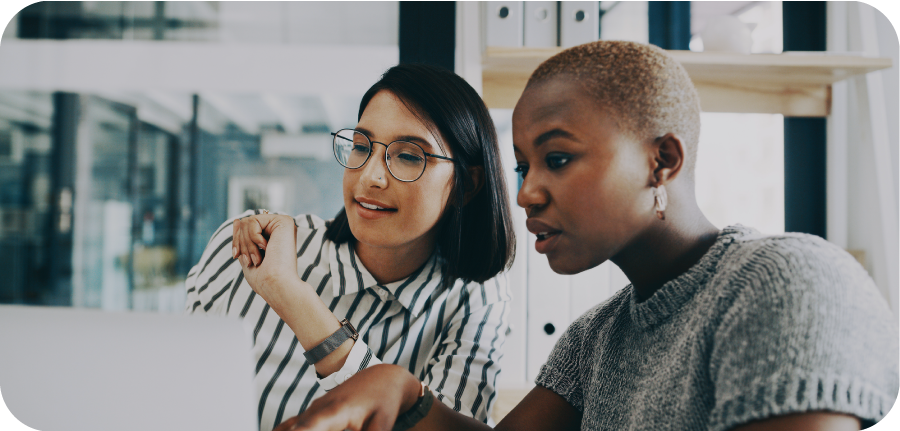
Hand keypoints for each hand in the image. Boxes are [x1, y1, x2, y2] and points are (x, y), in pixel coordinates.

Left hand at [233, 213, 299, 305]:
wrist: (276, 285)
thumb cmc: (263, 278)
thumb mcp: (246, 255)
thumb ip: (243, 238)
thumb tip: (237, 220)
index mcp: (271, 237)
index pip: (244, 229)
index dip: (236, 242)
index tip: (236, 256)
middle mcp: (278, 229)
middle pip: (244, 224)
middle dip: (241, 243)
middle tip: (250, 260)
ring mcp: (282, 224)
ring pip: (247, 222)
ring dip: (246, 243)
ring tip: (257, 258)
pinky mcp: (284, 221)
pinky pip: (253, 220)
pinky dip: (252, 237)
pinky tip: (266, 247)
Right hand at [274, 364, 421, 430]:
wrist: (382, 378)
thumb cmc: (383, 400)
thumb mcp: (382, 423)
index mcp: (336, 411)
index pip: (308, 427)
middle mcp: (319, 409)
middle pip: (295, 428)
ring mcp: (314, 410)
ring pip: (291, 426)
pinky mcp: (314, 413)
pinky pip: (292, 425)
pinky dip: (286, 429)